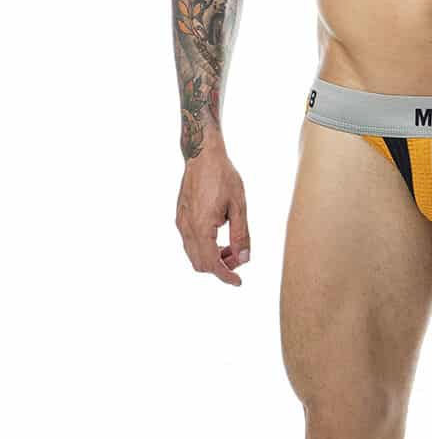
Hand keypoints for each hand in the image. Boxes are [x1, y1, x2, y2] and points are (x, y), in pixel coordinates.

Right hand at [176, 148, 249, 285]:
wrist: (203, 156)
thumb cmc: (224, 176)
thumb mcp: (239, 206)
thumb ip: (241, 234)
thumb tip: (245, 259)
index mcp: (202, 227)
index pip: (211, 263)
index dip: (226, 275)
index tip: (238, 282)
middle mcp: (187, 228)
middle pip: (200, 263)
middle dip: (220, 267)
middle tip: (239, 258)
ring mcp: (181, 222)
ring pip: (193, 254)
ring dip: (212, 257)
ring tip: (231, 247)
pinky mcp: (180, 217)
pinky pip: (189, 242)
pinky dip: (204, 247)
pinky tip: (219, 236)